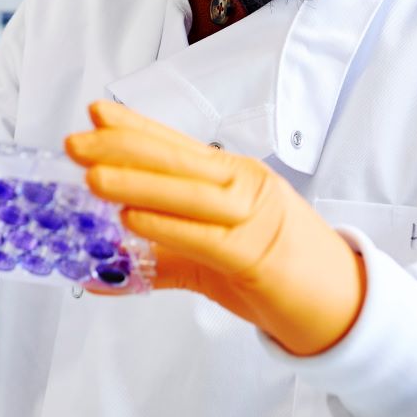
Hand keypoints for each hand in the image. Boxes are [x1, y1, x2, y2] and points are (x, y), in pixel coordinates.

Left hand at [66, 101, 365, 356]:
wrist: (341, 303)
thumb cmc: (278, 273)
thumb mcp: (213, 257)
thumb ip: (161, 260)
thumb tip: (101, 272)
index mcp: (236, 177)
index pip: (177, 144)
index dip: (135, 127)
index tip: (95, 113)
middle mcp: (245, 185)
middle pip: (177, 160)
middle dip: (122, 149)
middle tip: (75, 144)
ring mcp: (254, 217)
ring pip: (188, 194)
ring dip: (136, 183)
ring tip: (92, 177)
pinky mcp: (257, 255)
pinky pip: (204, 236)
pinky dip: (166, 226)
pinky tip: (131, 220)